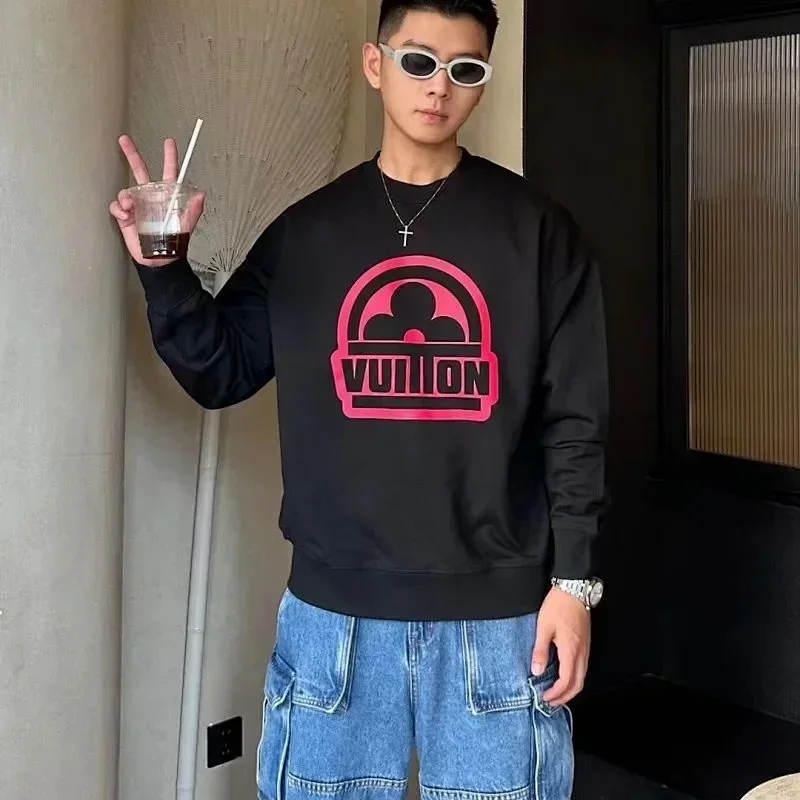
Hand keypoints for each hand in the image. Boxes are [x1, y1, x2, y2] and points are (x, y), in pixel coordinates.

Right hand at [109, 135, 204, 266]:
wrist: (159, 260)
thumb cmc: (174, 244)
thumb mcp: (186, 226)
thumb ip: (194, 210)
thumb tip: (202, 194)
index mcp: (167, 197)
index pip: (169, 173)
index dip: (170, 157)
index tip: (169, 142)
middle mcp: (151, 198)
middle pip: (140, 171)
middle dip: (132, 154)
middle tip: (124, 140)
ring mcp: (138, 206)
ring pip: (126, 191)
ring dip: (125, 196)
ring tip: (130, 207)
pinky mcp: (126, 217)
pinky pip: (117, 206)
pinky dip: (118, 209)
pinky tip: (125, 216)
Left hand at [531, 586, 590, 706]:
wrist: (574, 589)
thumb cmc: (558, 606)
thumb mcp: (544, 627)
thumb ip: (541, 651)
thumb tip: (537, 671)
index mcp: (571, 651)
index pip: (566, 682)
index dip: (556, 694)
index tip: (544, 698)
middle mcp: (582, 653)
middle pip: (578, 684)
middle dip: (565, 697)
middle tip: (552, 703)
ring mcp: (586, 649)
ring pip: (582, 677)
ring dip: (570, 689)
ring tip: (557, 694)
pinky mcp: (585, 643)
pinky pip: (583, 668)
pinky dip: (574, 678)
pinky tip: (564, 676)